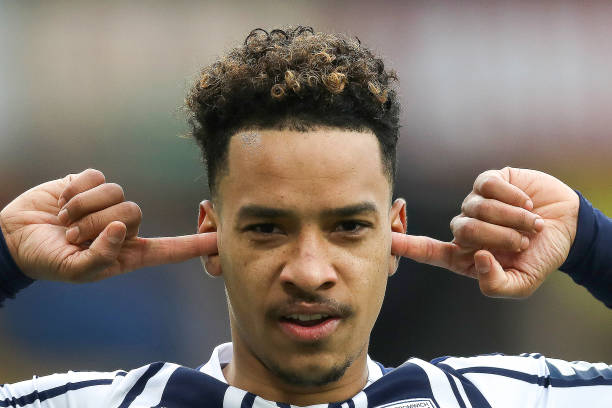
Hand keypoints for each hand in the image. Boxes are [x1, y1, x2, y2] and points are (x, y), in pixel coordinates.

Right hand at [0, 169, 217, 281]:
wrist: (14, 236)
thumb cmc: (46, 260)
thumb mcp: (73, 270)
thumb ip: (101, 257)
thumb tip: (122, 230)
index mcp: (126, 253)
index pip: (168, 249)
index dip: (194, 244)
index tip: (221, 240)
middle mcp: (124, 228)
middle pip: (135, 212)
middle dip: (98, 223)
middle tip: (74, 235)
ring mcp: (109, 204)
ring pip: (116, 193)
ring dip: (83, 208)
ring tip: (65, 220)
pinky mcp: (92, 185)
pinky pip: (97, 178)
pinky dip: (75, 191)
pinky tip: (62, 201)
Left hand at [392, 167, 578, 297]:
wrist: (570, 227)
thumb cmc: (542, 256)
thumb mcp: (523, 282)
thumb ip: (497, 284)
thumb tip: (476, 258)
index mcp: (466, 256)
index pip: (429, 251)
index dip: (406, 245)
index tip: (386, 241)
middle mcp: (466, 229)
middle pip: (462, 230)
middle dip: (497, 237)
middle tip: (522, 241)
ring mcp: (475, 203)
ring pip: (475, 207)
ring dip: (509, 218)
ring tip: (531, 223)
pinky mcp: (490, 181)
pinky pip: (488, 186)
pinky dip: (512, 196)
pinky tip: (526, 203)